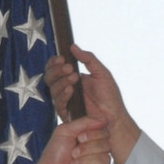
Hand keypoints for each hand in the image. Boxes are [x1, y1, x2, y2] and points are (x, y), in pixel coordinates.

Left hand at [23, 115, 111, 163]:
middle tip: (73, 153)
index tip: (79, 138)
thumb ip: (84, 122)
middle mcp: (96, 152)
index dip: (93, 134)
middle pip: (106, 144)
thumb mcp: (65, 131)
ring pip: (105, 158)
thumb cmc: (54, 156)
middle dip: (87, 148)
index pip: (104, 132)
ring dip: (85, 161)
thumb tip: (103, 119)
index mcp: (90, 139)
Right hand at [44, 46, 139, 163]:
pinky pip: (58, 103)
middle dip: (57, 70)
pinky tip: (71, 90)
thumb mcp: (101, 72)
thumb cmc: (109, 96)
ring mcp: (65, 101)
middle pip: (49, 77)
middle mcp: (65, 88)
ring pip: (52, 88)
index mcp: (71, 77)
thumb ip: (88, 59)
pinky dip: (63, 94)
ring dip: (62, 81)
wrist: (114, 116)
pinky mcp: (66, 113)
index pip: (55, 68)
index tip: (62, 58)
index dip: (54, 62)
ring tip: (75, 78)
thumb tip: (73, 46)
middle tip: (70, 68)